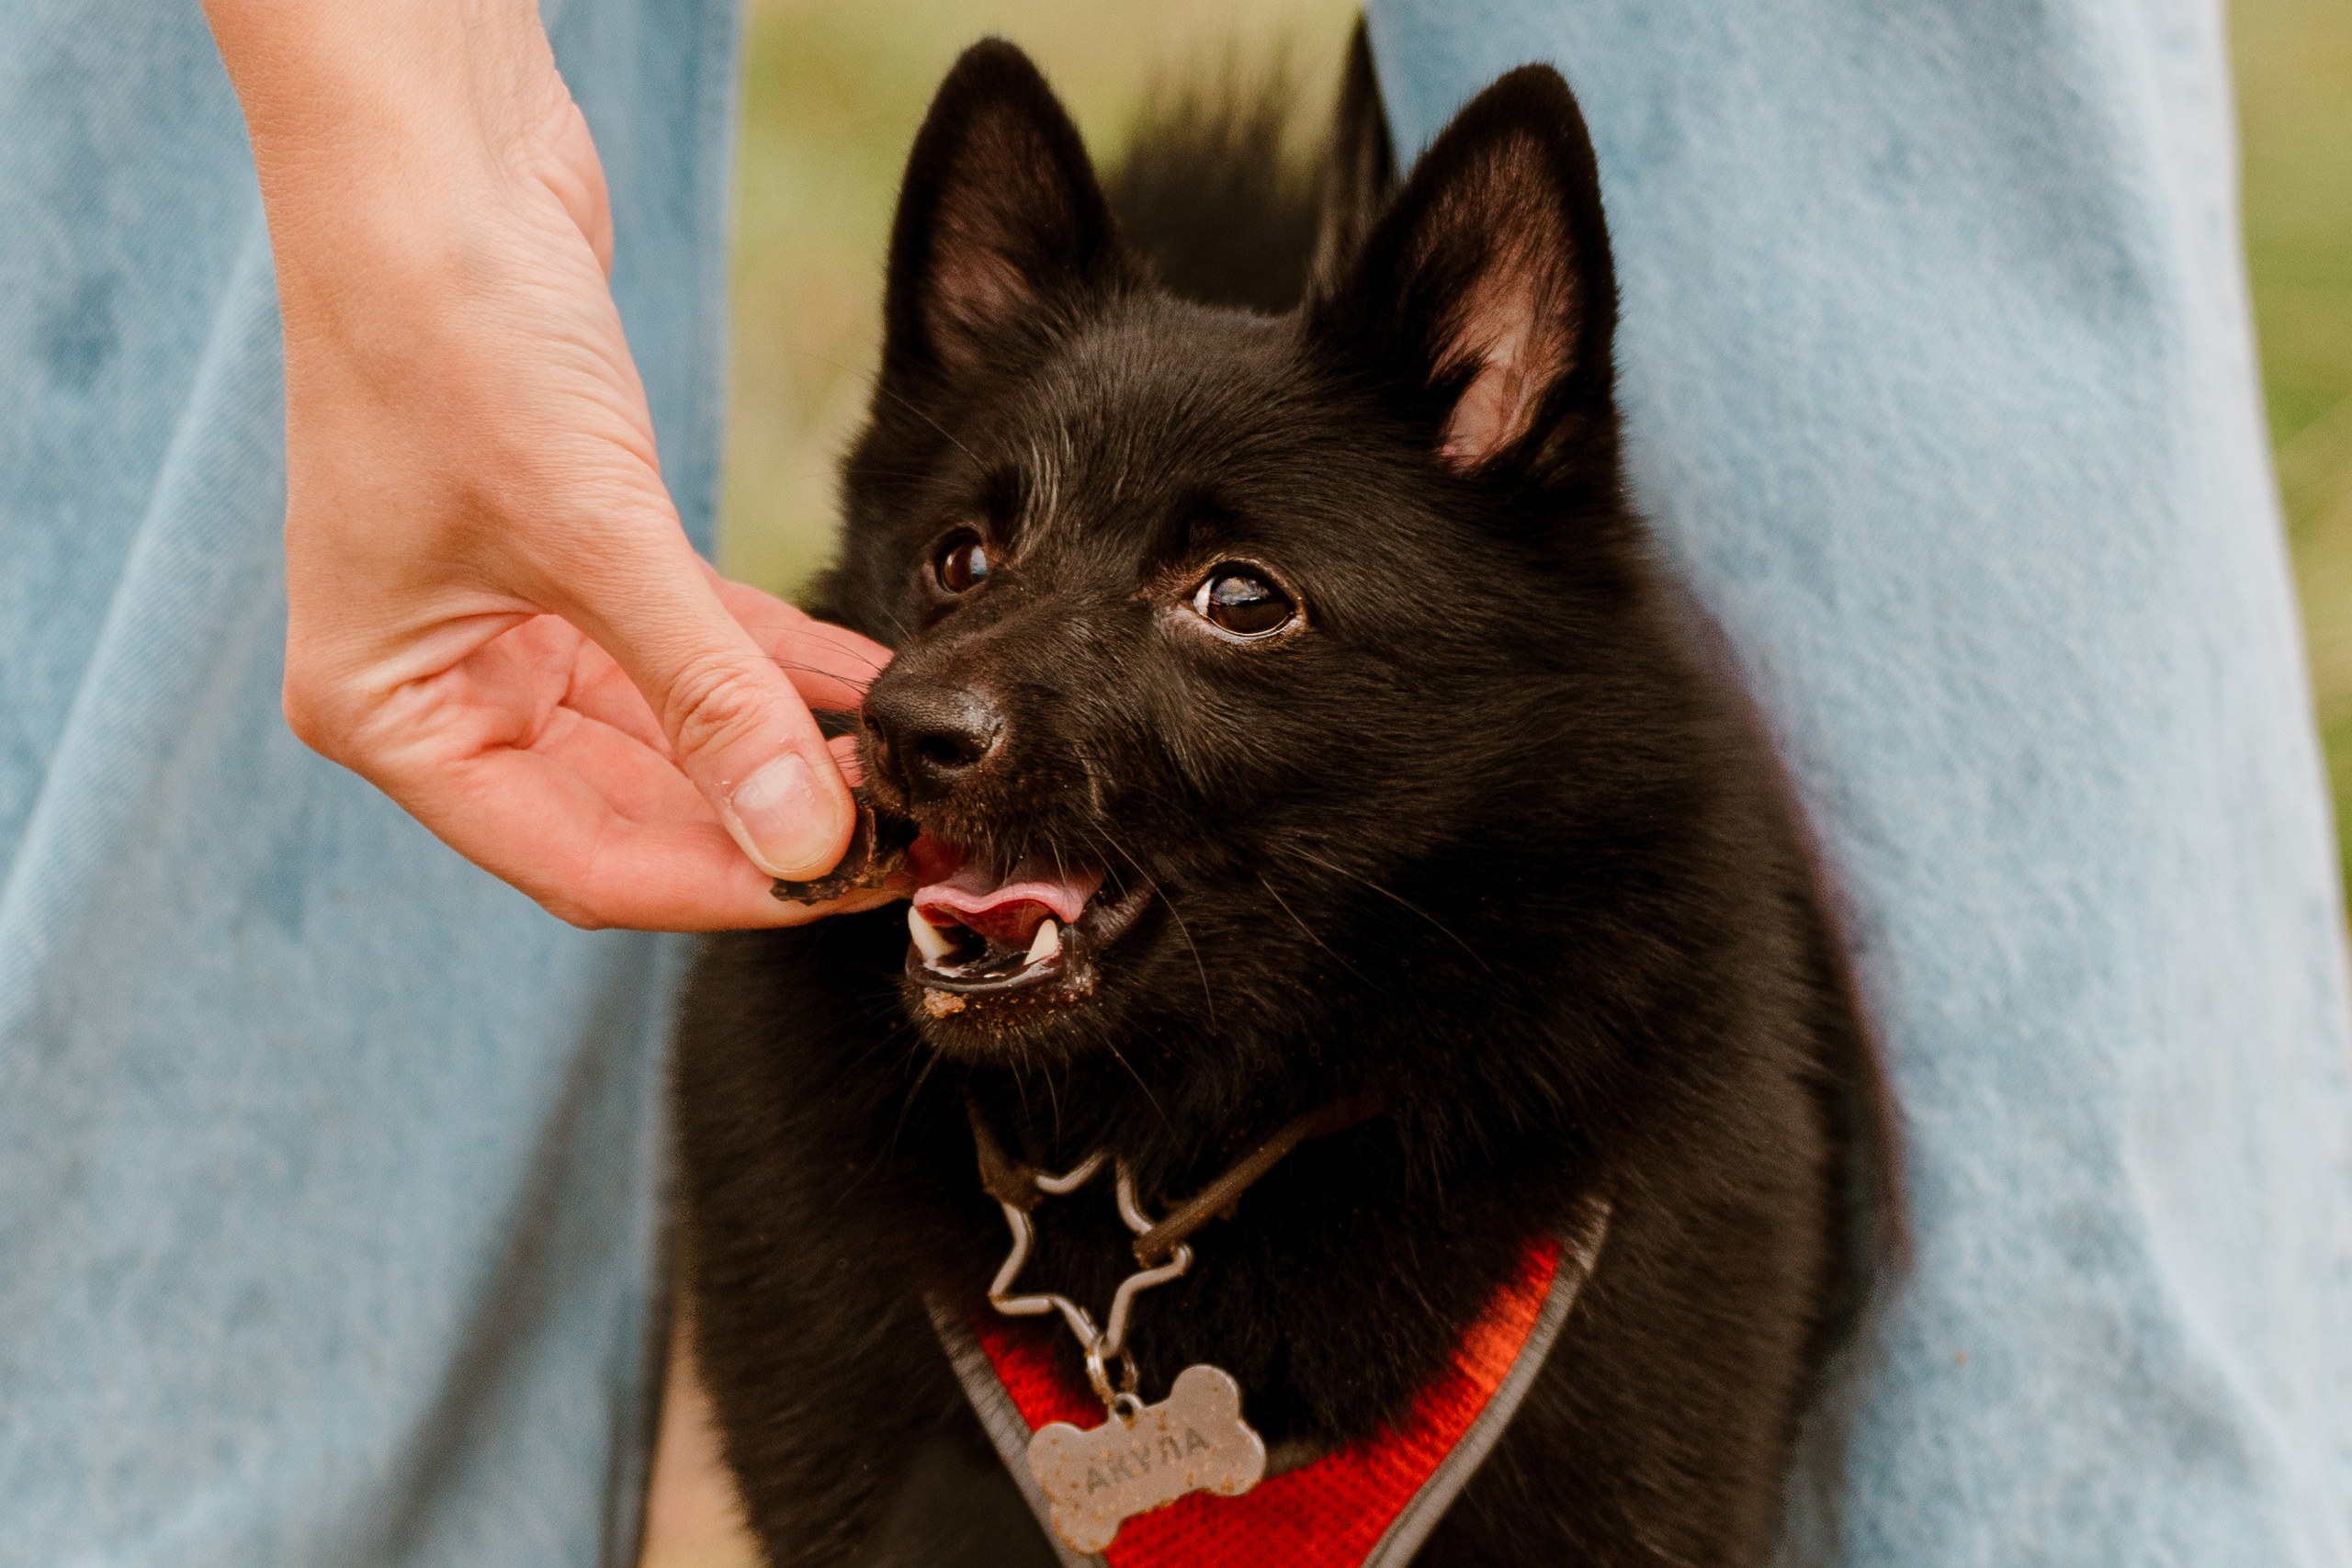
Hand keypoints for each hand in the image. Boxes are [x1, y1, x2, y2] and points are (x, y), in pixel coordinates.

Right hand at [207, 0, 884, 929]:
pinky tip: (875, 687)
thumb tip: (807, 842)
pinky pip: (698, 640)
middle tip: (912, 834)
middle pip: (638, 807)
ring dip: (788, 746)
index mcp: (392, 714)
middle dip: (774, 820)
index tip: (851, 883)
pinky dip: (782, 663)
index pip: (582, 859)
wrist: (432, 149)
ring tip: (913, 770)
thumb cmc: (455, 329)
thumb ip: (710, 697)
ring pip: (676, 729)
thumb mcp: (595, 534)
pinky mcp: (579, 550)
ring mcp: (510, 619)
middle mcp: (445, 683)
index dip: (724, 883)